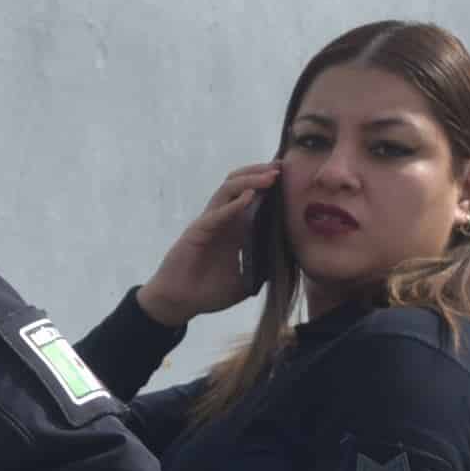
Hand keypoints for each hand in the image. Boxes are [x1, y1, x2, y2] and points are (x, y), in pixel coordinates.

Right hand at [135, 162, 282, 325]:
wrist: (180, 303)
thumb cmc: (208, 292)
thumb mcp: (245, 281)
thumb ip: (262, 269)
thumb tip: (286, 264)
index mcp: (234, 229)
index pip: (250, 197)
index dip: (268, 184)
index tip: (290, 176)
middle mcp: (221, 220)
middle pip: (239, 185)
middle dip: (260, 173)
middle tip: (282, 168)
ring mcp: (209, 223)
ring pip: (228, 190)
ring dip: (250, 180)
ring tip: (270, 177)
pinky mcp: (197, 232)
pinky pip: (217, 213)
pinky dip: (234, 204)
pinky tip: (250, 197)